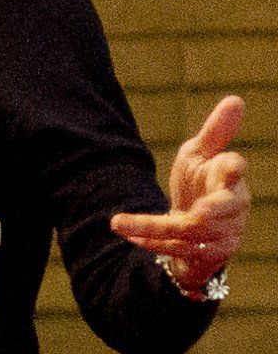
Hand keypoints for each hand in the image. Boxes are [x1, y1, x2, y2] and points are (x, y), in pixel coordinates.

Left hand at [110, 95, 250, 294]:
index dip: (234, 167)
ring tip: (117, 222)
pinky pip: (177, 249)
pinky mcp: (207, 255)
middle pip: (222, 207)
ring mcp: (222, 233)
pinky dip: (150, 241)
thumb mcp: (199, 156)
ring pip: (190, 231)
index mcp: (230, 179)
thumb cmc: (199, 185)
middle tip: (197, 211)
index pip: (236, 169)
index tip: (231, 164)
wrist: (192, 228)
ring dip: (151, 227)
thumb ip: (214, 133)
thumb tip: (235, 99)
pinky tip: (127, 234)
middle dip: (211, 210)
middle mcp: (233, 207)